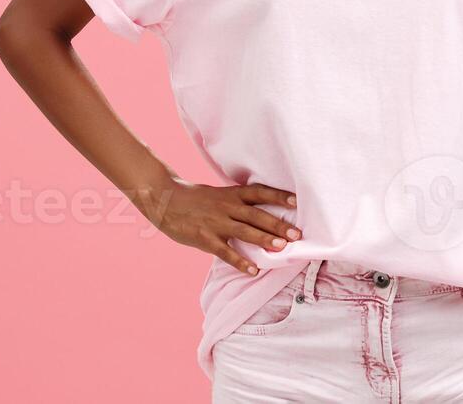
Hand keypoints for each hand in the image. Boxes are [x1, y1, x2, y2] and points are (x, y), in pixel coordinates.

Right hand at [132, 178, 302, 276]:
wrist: (164, 200)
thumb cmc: (195, 199)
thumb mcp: (218, 195)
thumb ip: (238, 203)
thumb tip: (262, 213)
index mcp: (231, 194)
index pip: (259, 192)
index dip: (278, 196)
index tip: (297, 201)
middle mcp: (226, 206)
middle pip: (257, 215)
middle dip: (278, 224)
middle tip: (297, 234)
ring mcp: (215, 222)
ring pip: (244, 231)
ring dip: (263, 239)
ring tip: (281, 248)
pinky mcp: (204, 238)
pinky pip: (225, 251)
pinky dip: (240, 261)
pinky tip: (253, 270)